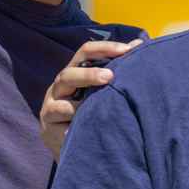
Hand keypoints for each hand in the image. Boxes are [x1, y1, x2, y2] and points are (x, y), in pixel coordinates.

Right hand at [40, 39, 142, 159]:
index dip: (104, 48)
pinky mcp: (48, 129)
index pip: (85, 52)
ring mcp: (50, 108)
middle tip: (109, 77)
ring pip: (61, 104)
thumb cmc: (94, 109)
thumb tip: (139, 43)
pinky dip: (74, 125)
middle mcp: (60, 87)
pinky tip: (88, 127)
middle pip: (68, 75)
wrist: (78, 145)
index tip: (128, 49)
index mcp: (75, 72)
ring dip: (81, 105)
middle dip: (88, 75)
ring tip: (99, 106)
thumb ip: (117, 68)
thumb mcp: (103, 88)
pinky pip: (60, 128)